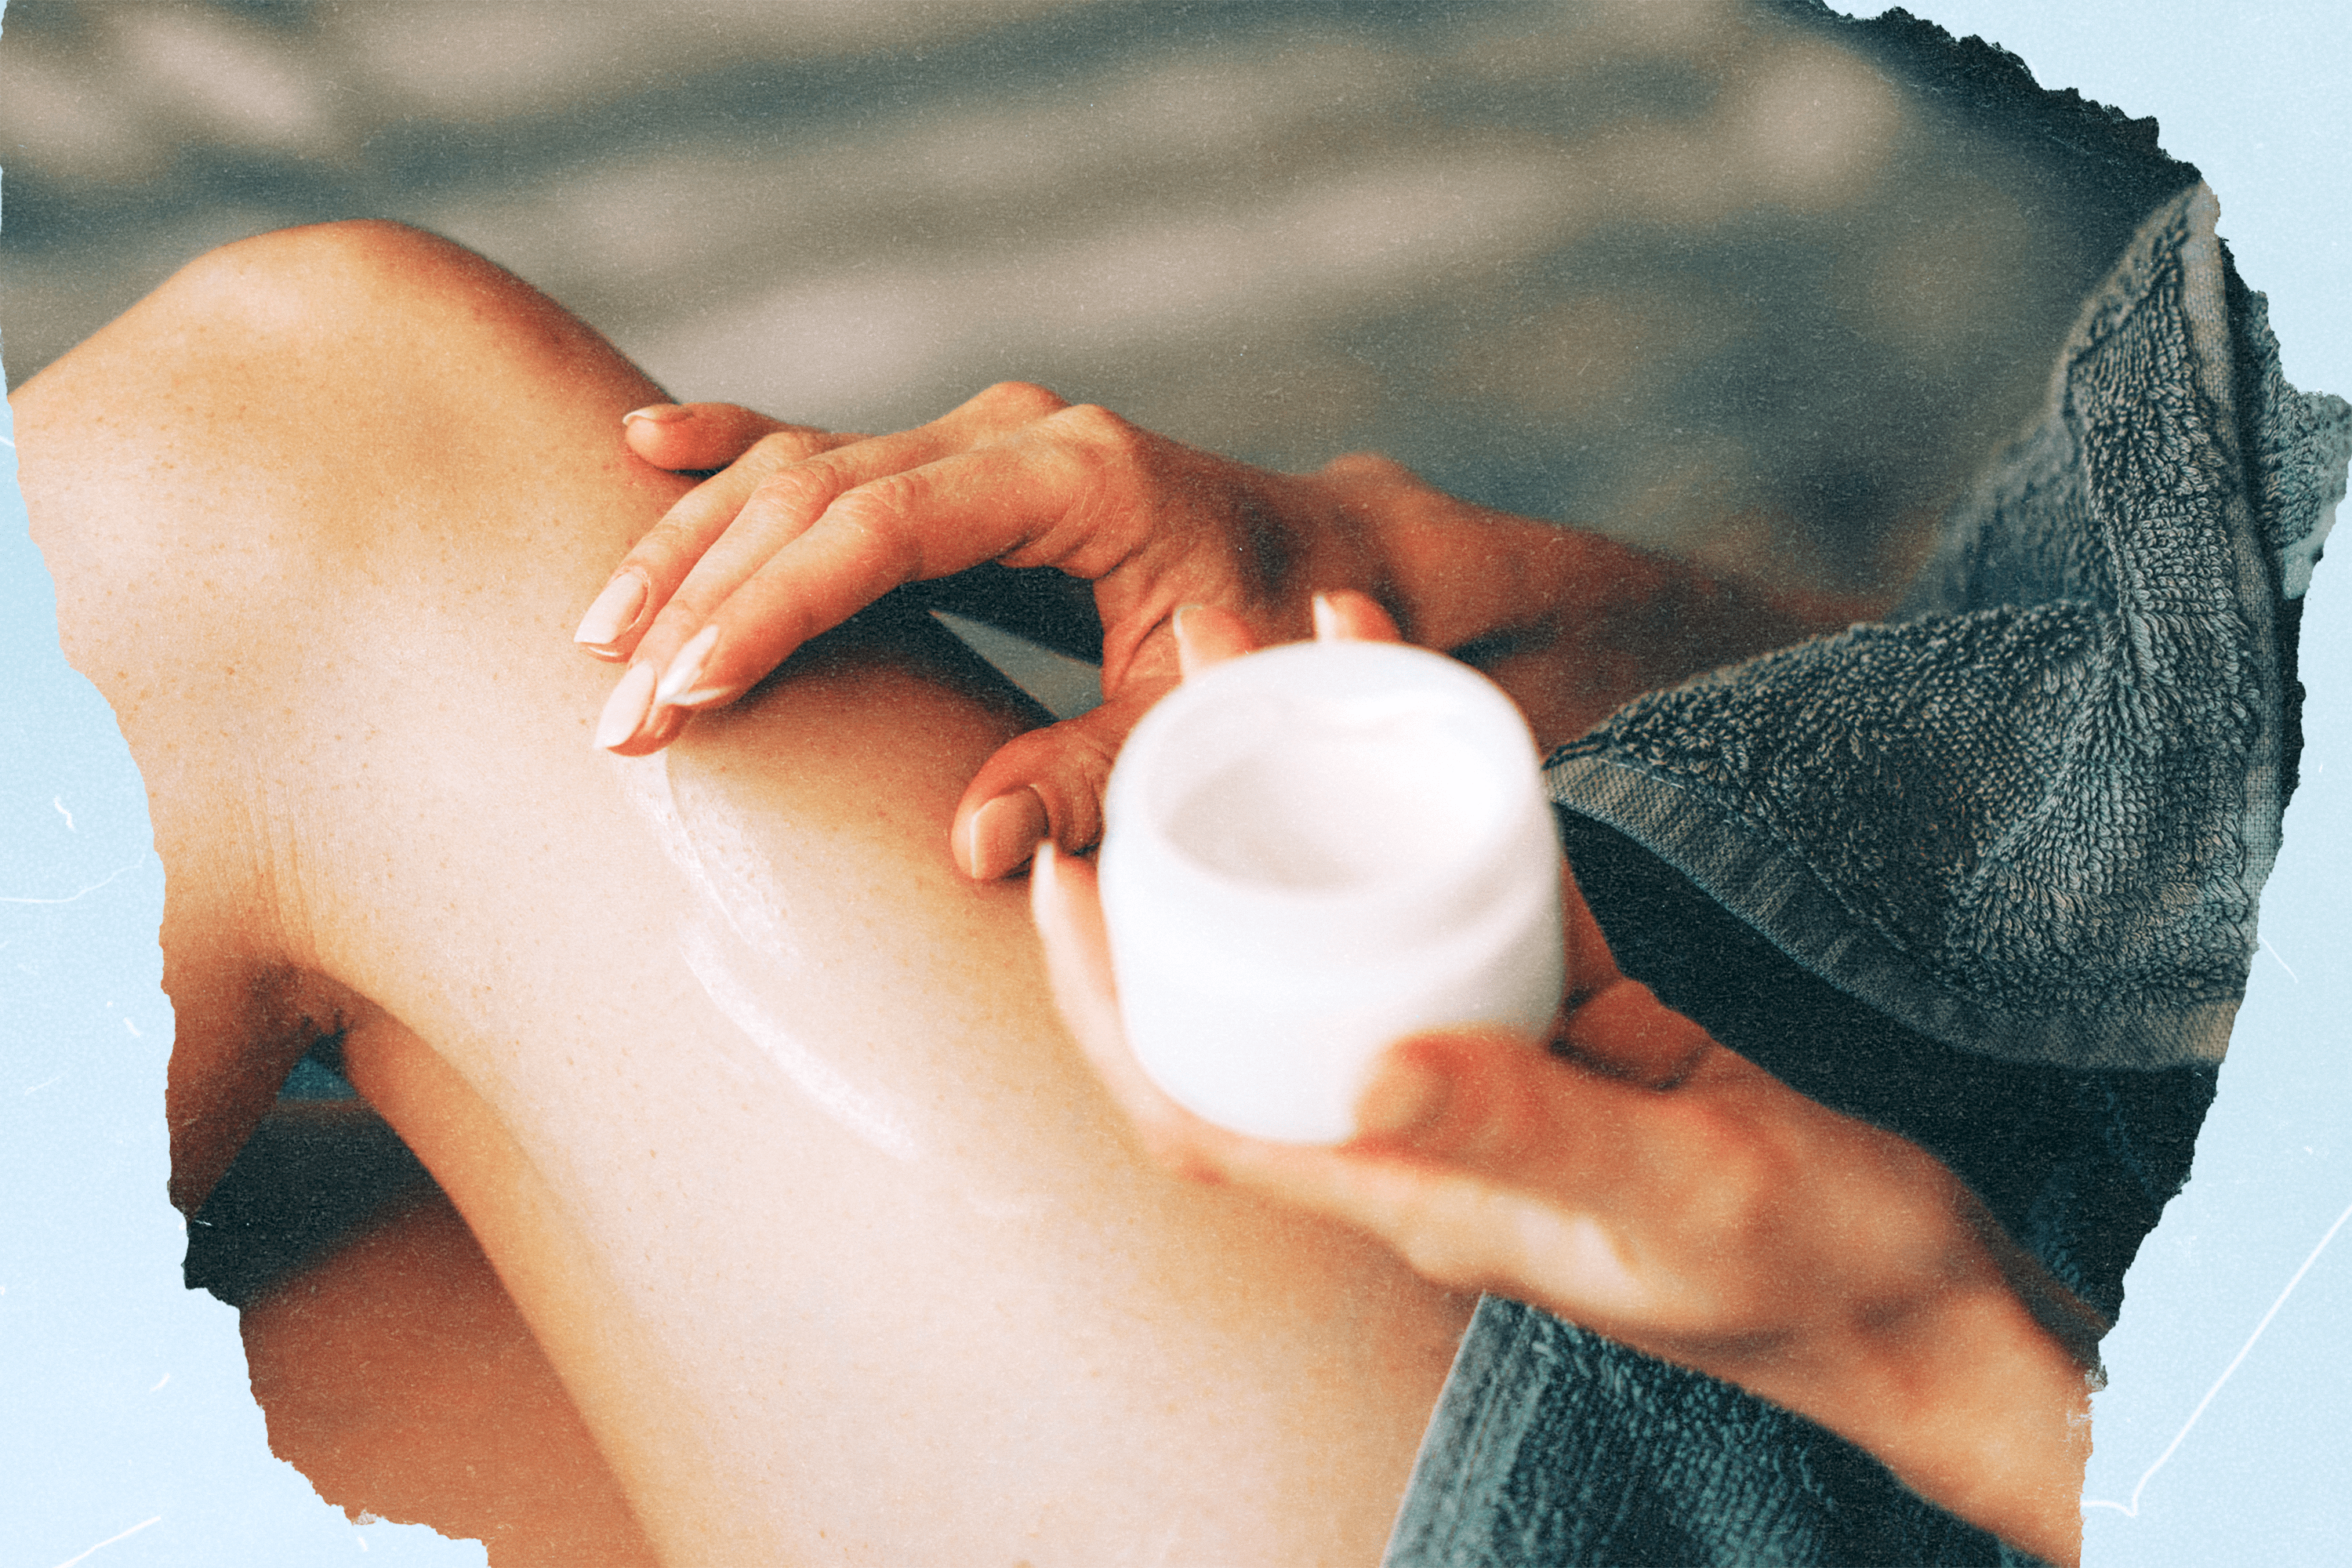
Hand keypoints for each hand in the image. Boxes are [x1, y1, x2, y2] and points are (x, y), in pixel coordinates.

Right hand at [583, 388, 1867, 878]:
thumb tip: (975, 842)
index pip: (884, 524)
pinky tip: (642, 451)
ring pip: (804, 468)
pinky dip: (734, 457)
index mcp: (1079, 477)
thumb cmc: (1288, 635)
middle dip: (706, 600)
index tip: (692, 689)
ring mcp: (989, 436)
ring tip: (604, 641)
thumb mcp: (1206, 716)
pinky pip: (829, 453)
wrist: (1347, 558)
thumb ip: (1099, 776)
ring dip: (695, 549)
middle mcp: (1021, 433)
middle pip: (817, 490)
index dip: (775, 605)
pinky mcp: (968, 464)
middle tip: (623, 714)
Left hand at [1030, 596, 2094, 1565]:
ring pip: (1355, 918)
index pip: (1193, 1108)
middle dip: (1188, 848)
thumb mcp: (1682, 1195)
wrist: (1935, 1299)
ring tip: (1278, 646)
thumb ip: (1531, 1127)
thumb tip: (1361, 1063)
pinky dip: (1443, 794)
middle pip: (1251, 987)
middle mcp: (1423, 1128)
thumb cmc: (1818, 1273)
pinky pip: (1477, 890)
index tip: (1061, 868)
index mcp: (1409, 1192)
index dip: (1102, 1001)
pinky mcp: (1575, 1016)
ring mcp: (1493, 1066)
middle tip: (1168, 679)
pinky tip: (1428, 694)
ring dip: (1306, 793)